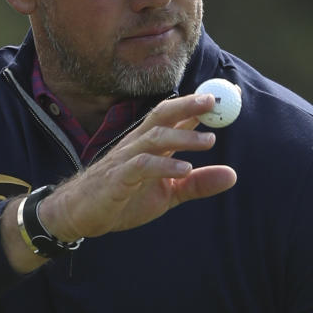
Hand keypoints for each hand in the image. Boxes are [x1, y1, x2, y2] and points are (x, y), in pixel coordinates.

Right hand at [42, 92, 236, 240]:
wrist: (79, 214)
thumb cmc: (123, 198)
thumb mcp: (168, 194)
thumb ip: (197, 183)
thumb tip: (232, 175)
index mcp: (149, 145)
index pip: (174, 117)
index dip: (197, 106)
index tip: (222, 97)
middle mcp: (137, 145)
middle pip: (162, 116)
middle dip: (187, 105)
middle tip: (213, 102)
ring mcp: (125, 160)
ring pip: (154, 138)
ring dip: (183, 138)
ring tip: (210, 142)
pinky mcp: (116, 179)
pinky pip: (141, 166)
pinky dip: (163, 166)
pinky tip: (184, 170)